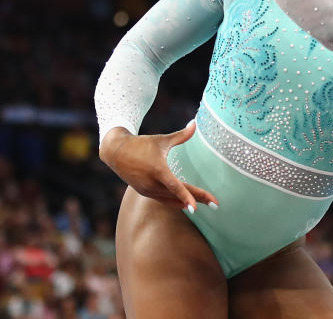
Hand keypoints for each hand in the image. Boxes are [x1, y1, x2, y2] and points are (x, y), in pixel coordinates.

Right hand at [100, 121, 218, 211]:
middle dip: (198, 199)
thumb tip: (195, 123)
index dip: (187, 197)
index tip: (196, 208)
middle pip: (179, 195)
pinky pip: (163, 200)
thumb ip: (181, 135)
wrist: (116, 151)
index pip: (176, 187)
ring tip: (206, 203)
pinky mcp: (144, 192)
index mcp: (158, 170)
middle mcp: (152, 184)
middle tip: (216, 204)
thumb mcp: (162, 140)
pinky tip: (186, 205)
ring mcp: (147, 190)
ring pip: (171, 199)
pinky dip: (175, 202)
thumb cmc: (142, 143)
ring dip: (188, 202)